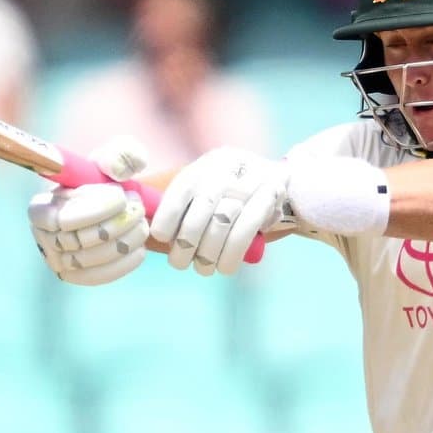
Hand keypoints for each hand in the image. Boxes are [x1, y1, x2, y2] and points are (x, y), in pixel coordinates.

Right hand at [29, 138, 150, 284]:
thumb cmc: (108, 177)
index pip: (61, 218)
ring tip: (142, 223)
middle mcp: (43, 237)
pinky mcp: (76, 276)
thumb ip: (119, 155)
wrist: (114, 205)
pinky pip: (99, 276)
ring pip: (92, 258)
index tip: (122, 195)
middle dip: (116, 223)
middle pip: (79, 239)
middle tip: (138, 207)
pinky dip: (124, 263)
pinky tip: (139, 247)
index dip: (95, 209)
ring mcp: (57, 260)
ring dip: (124, 240)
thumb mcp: (113, 157)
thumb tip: (117, 171)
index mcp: (40, 207)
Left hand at [151, 147, 286, 275]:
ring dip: (209, 252)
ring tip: (202, 268)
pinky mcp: (272, 193)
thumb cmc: (232, 193)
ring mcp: (253, 179)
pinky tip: (225, 267)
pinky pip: (248, 228)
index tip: (160, 237)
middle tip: (179, 262)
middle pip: (203, 207)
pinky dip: (233, 253)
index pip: (182, 188)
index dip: (167, 215)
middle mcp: (228, 167)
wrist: (278, 178)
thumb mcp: (209, 187)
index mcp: (207, 164)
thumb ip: (186, 205)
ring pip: (224, 221)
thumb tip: (154, 235)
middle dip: (187, 241)